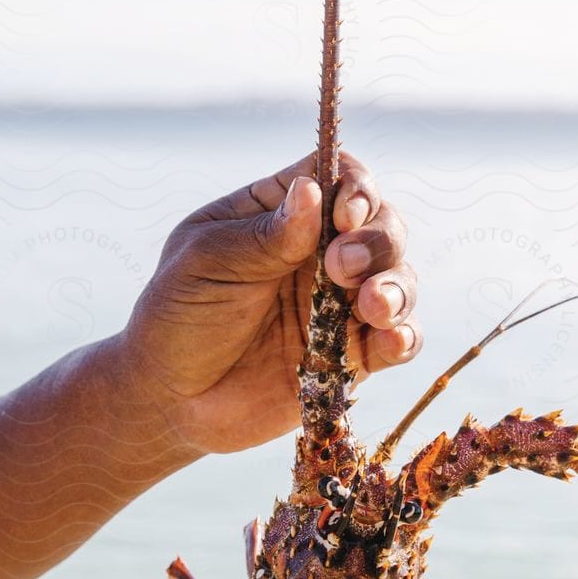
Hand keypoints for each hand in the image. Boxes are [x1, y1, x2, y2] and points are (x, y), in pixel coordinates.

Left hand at [122, 151, 421, 455]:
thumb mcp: (207, 264)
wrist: (172, 401)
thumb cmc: (177, 318)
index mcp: (281, 214)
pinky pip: (399, 340)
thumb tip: (314, 190)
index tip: (343, 215)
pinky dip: (405, 336)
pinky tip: (391, 339)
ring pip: (400, 280)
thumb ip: (264, 235)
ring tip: (372, 306)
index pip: (339, 177)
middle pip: (382, 225)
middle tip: (342, 266)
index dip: (355, 189)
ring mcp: (340, 304)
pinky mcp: (353, 355)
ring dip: (396, 287)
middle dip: (377, 241)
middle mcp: (320, 252)